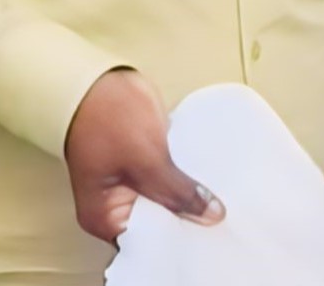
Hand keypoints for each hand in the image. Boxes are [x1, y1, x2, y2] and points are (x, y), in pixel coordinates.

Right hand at [63, 69, 224, 243]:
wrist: (98, 79)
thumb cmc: (108, 116)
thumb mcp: (147, 158)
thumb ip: (177, 192)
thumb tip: (211, 216)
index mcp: (104, 217)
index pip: (148, 244)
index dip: (179, 240)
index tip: (213, 233)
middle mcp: (114, 207)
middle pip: (159, 225)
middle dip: (188, 219)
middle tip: (225, 215)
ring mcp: (128, 185)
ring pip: (166, 201)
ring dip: (190, 197)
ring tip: (224, 199)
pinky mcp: (142, 165)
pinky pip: (168, 180)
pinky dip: (185, 179)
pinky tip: (211, 178)